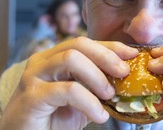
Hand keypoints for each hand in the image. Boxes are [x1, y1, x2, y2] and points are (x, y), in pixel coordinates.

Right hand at [0, 37, 137, 129]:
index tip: (132, 54)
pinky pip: (68, 90)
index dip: (110, 46)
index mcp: (54, 57)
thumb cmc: (53, 119)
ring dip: (97, 76)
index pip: (85, 43)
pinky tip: (99, 115)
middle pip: (78, 44)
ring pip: (71, 59)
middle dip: (106, 56)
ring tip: (110, 95)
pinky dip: (89, 102)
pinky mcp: (31, 96)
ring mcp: (34, 76)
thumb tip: (126, 77)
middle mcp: (42, 61)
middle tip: (124, 73)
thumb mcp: (82, 99)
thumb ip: (97, 85)